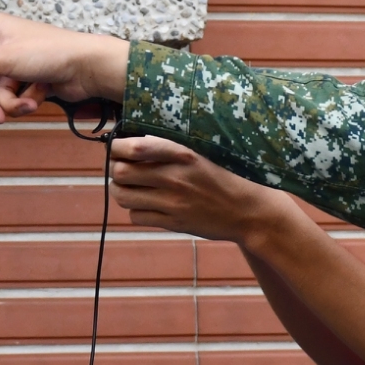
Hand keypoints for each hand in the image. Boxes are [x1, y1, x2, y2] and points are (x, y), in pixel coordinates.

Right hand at [0, 13, 132, 122]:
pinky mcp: (30, 82)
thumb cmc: (47, 51)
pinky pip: (15, 99)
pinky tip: (41, 95)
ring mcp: (16, 66)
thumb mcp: (1, 59)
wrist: (85, 68)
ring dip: (12, 103)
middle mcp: (1, 46)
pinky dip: (27, 101)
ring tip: (29, 101)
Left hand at [109, 137, 302, 244]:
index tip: (118, 146)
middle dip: (115, 169)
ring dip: (121, 190)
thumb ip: (171, 147)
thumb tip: (135, 140)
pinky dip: (135, 210)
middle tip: (121, 167)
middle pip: (121, 172)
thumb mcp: (202, 153)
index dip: (117, 147)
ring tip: (129, 186)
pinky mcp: (173, 223)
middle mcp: (175, 177)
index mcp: (183, 154)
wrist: (250, 211)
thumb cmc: (225, 177)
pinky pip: (136, 216)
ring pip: (123, 195)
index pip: (134, 147)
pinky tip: (146, 204)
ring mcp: (172, 202)